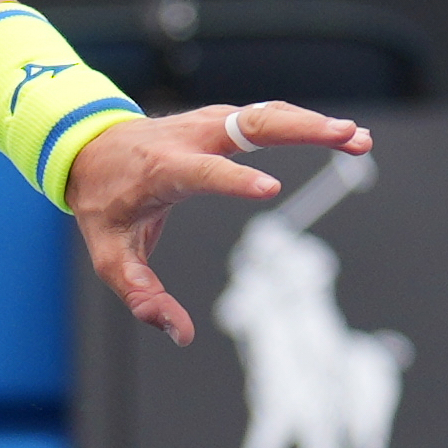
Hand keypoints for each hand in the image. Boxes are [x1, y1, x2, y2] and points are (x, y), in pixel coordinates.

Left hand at [66, 102, 372, 344]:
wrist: (89, 150)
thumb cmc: (104, 205)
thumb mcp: (109, 256)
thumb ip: (140, 295)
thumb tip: (178, 333)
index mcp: (162, 170)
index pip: (203, 171)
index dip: (235, 180)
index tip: (272, 190)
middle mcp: (189, 138)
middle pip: (250, 125)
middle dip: (301, 129)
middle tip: (346, 136)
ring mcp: (207, 124)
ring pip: (265, 114)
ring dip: (313, 123)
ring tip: (358, 139)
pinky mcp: (220, 121)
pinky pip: (266, 116)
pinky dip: (303, 122)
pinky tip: (341, 133)